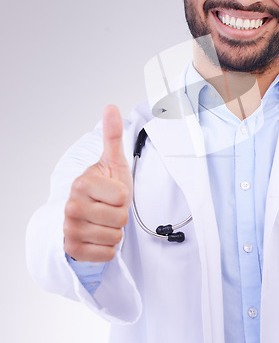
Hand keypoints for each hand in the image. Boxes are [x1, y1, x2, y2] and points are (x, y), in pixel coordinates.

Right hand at [64, 105, 132, 261]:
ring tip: (105, 221)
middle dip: (120, 215)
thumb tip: (111, 107)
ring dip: (115, 231)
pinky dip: (108, 248)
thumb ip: (112, 136)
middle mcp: (71, 206)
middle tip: (110, 208)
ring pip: (113, 237)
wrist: (92, 214)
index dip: (123, 196)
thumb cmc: (106, 188)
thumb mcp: (113, 162)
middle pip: (119, 218)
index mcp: (81, 183)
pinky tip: (99, 236)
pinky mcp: (72, 250)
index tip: (113, 192)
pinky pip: (105, 254)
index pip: (122, 197)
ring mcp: (69, 229)